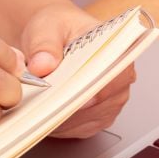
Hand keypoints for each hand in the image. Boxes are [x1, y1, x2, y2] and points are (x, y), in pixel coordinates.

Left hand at [20, 1, 135, 138]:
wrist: (53, 39)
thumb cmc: (57, 30)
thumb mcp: (47, 27)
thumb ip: (44, 44)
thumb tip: (43, 65)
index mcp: (119, 52)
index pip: (110, 79)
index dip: (85, 89)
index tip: (61, 94)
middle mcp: (120, 81)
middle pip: (96, 105)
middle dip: (64, 104)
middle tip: (38, 98)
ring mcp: (110, 104)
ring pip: (83, 121)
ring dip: (58, 116)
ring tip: (38, 101)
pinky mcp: (96, 119)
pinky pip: (76, 130)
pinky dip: (56, 124)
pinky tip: (43, 110)